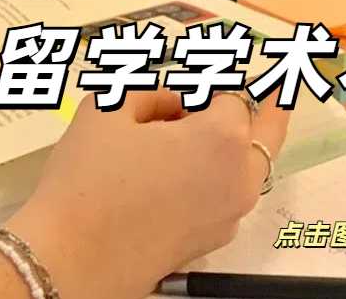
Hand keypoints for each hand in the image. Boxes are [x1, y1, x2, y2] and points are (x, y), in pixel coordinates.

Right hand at [0, 89, 289, 298]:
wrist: (71, 258)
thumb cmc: (88, 178)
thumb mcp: (108, 108)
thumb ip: (150, 90)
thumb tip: (173, 101)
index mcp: (221, 138)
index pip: (228, 95)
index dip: (201, 87)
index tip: (182, 86)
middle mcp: (240, 178)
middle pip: (265, 132)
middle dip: (265, 109)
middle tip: (275, 93)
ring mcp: (231, 214)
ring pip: (250, 167)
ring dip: (239, 145)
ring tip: (204, 135)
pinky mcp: (214, 241)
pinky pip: (228, 196)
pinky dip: (219, 177)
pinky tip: (177, 175)